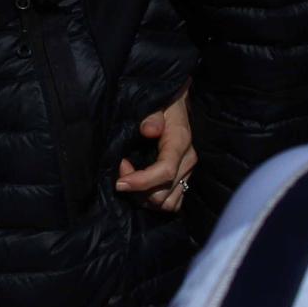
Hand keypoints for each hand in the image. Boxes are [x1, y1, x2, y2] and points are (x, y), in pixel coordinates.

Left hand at [117, 85, 196, 213]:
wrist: (175, 103)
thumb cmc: (162, 103)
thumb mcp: (157, 103)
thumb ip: (152, 116)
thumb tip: (149, 130)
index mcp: (180, 142)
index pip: (165, 171)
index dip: (141, 182)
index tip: (120, 183)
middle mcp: (188, 160)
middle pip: (163, 193)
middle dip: (137, 188)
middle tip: (122, 169)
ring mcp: (188, 172)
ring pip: (166, 203)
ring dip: (144, 197)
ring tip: (130, 176)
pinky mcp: (184, 180)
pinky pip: (172, 203)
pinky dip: (154, 199)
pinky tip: (141, 184)